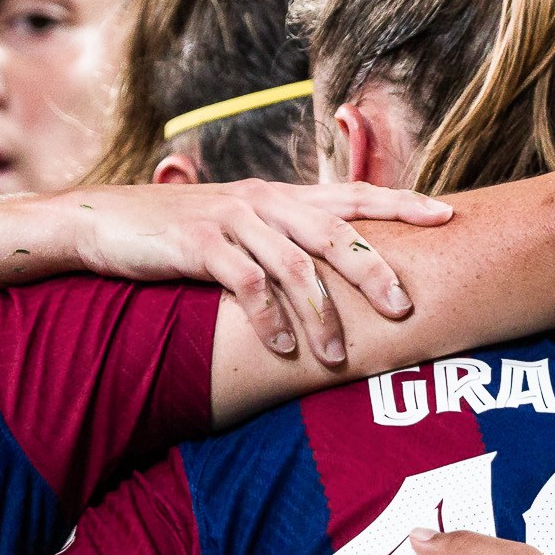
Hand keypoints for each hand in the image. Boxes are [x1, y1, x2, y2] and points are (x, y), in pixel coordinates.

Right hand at [61, 178, 453, 368]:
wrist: (104, 221)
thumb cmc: (178, 234)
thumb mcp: (239, 228)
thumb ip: (283, 240)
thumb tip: (334, 274)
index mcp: (282, 196)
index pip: (355, 195)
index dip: (404, 203)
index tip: (450, 215)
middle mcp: (264, 201)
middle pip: (336, 233)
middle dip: (374, 272)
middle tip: (405, 310)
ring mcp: (232, 220)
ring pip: (295, 266)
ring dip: (320, 316)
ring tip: (336, 359)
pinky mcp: (200, 244)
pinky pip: (247, 285)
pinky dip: (269, 321)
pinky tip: (283, 350)